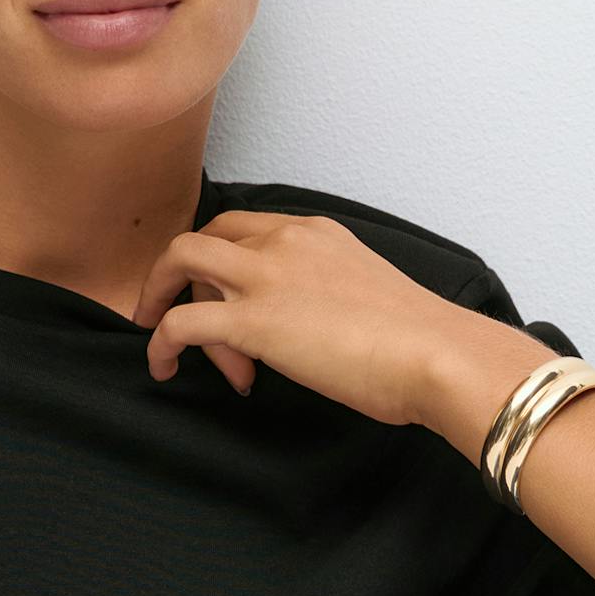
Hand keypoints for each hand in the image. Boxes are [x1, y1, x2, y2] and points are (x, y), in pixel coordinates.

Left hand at [130, 210, 490, 424]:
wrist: (436, 354)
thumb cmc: (418, 341)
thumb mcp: (367, 295)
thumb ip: (330, 297)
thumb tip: (312, 332)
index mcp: (316, 232)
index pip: (248, 229)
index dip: (228, 268)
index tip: (234, 310)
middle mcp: (286, 240)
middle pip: (206, 236)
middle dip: (185, 277)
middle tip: (185, 321)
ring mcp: (266, 276)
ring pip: (181, 259)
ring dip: (159, 295)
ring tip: (158, 341)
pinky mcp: (253, 320)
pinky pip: (181, 322)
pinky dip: (161, 343)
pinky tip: (162, 366)